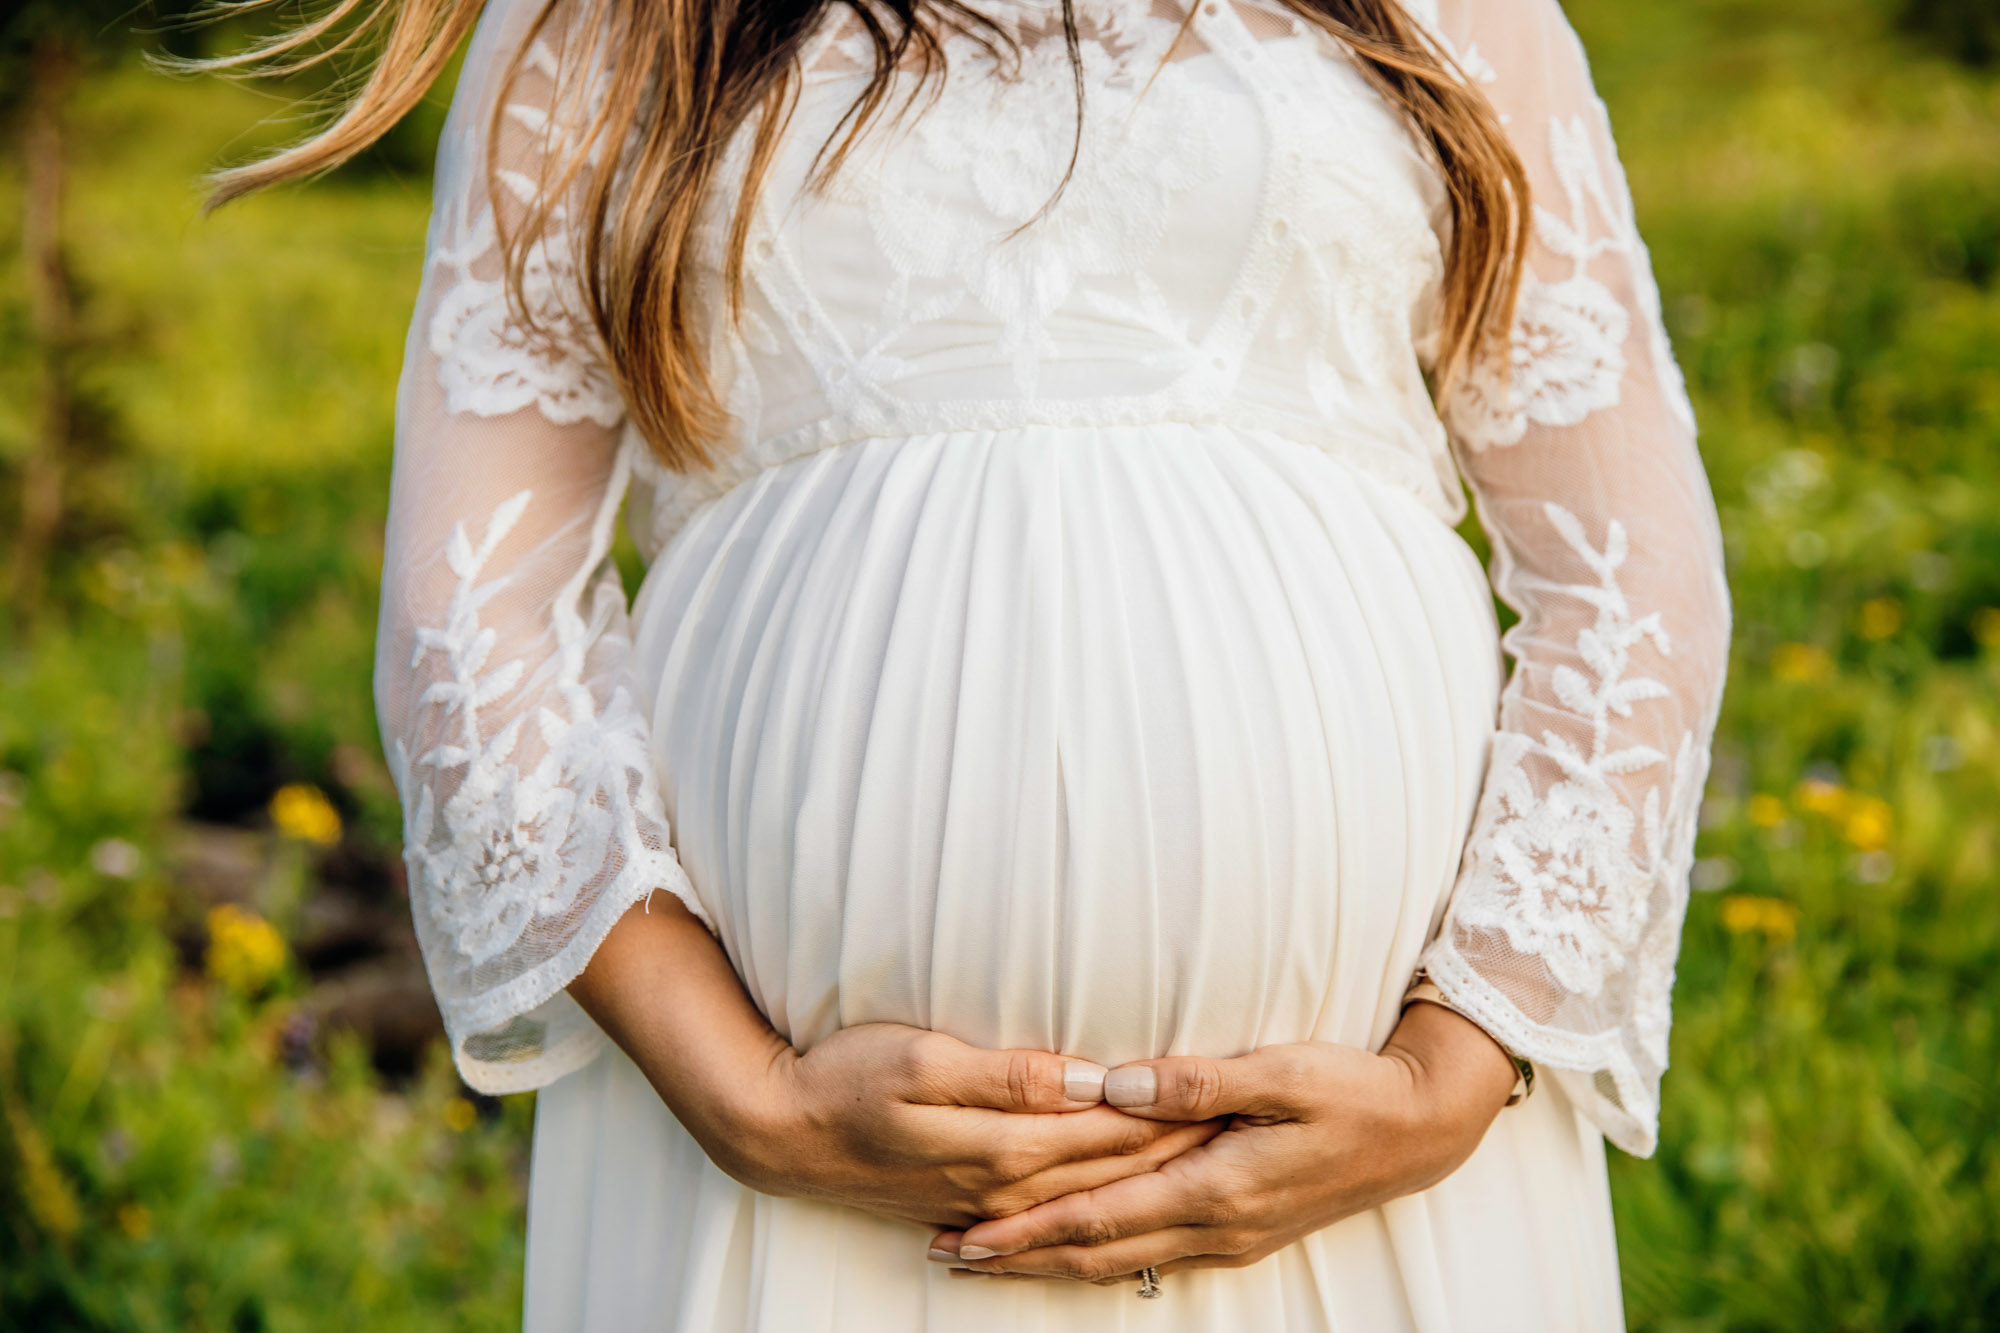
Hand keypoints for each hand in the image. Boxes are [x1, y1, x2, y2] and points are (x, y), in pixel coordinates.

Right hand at [723, 1024, 1225, 1227]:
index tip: (1235, 1092)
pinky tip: (1122, 1197)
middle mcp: (1009, 1184)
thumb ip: (1014, 1077)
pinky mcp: (970, 1199)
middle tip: (1247, 1122)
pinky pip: (1055, 1206)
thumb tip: (1090, 1081)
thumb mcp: (925, 1061)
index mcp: (1009, 1147)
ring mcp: (989, 1199)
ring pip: (1092, 1192)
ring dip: (1150, 1175)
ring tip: (1207, 1154)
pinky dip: (1100, 1199)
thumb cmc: (847, 1079)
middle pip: (1116, 1168)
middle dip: (1183, 1148)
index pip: (1118, 1133)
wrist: (780, 1133)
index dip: (1177, 1113)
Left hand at [925, 1001, 1517, 1281]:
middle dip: (1017, 1257)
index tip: (968, 1234)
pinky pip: (1150, 1255)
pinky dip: (1097, 1256)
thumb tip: (1115, 1086)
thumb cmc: (1354, 1090)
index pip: (1100, 1217)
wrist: (1422, 1130)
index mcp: (1217, 1187)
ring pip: (1119, 1262)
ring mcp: (1228, 1237)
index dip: (1027, 1230)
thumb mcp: (1283, 1071)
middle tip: (948, 1253)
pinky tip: (1071, 1251)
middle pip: (1095, 1253)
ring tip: (988, 1257)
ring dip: (1049, 1261)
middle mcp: (1215, 1225)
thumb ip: (1197, 1080)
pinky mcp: (1239, 1232)